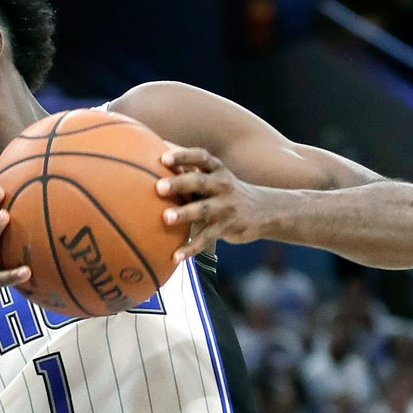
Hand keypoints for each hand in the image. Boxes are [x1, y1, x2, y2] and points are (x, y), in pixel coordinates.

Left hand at [157, 147, 270, 261]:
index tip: (164, 157)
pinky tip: (175, 257)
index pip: (200, 158)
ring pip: (203, 210)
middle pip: (199, 182)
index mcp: (216, 170)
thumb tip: (149, 165)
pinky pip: (206, 238)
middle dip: (179, 183)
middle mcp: (222, 185)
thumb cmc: (224, 192)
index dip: (183, 156)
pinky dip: (190, 248)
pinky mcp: (227, 227)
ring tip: (165, 218)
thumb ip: (189, 173)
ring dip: (184, 214)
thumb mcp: (214, 177)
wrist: (264, 211)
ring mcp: (225, 207)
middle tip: (159, 187)